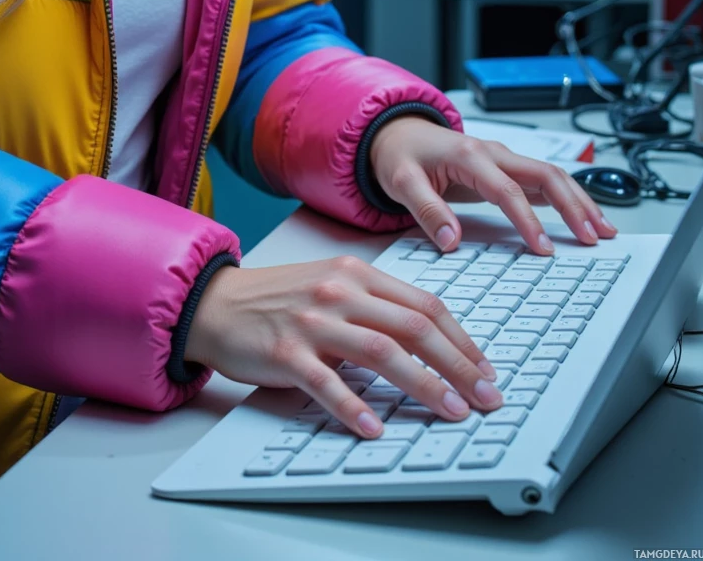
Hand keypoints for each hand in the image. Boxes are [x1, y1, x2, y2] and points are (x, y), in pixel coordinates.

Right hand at [186, 253, 504, 439]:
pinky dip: (354, 407)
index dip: (461, 339)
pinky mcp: (285, 351)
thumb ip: (375, 304)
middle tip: (486, 397)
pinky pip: (327, 383)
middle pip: (414, 327)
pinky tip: (375, 429)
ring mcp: (313, 320)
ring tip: (451, 411)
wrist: (216, 302)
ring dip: (424, 384)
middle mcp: (340, 291)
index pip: (424, 305)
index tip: (485, 369)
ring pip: (381, 352)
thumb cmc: (279, 297)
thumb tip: (429, 340)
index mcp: (357, 273)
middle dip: (458, 365)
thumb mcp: (332, 284)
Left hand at [369, 116, 617, 253]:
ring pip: (552, 176)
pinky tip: (585, 217)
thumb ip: (426, 210)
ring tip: (603, 230)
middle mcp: (493, 153)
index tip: (543, 249)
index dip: (528, 220)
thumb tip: (451, 241)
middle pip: (545, 175)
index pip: (507, 190)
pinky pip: (544, 181)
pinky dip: (569, 198)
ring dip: (579, 201)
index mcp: (469, 155)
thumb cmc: (400, 156)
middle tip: (593, 237)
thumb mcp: (401, 182)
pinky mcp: (506, 168)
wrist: (398, 133)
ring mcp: (503, 159)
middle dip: (574, 205)